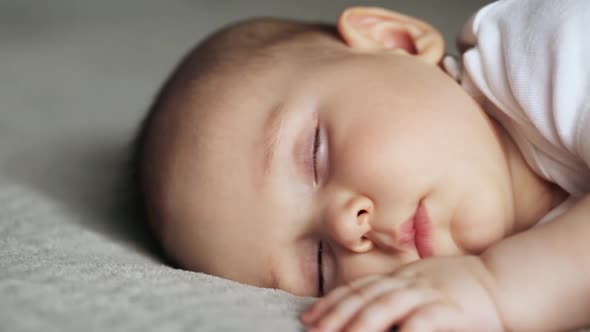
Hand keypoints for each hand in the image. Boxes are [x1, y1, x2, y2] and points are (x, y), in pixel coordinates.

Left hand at [300, 255, 504, 331]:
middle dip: (336, 313)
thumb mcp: (422, 285)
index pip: (358, 288)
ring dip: (361, 321)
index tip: (309, 316)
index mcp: (400, 277)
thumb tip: (366, 310)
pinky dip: (408, 329)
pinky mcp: (451, 308)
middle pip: (365, 296)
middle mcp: (409, 282)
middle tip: (313, 329)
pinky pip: (425, 319)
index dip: (332, 302)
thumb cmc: (459, 288)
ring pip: (388, 304)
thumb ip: (396, 294)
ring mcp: (429, 292)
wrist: (503, 282)